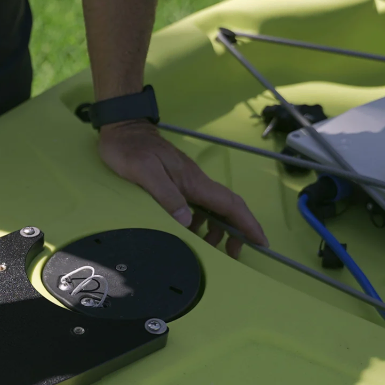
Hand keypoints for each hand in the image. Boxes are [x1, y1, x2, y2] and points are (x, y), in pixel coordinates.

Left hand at [98, 120, 267, 257]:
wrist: (122, 129)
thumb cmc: (130, 149)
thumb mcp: (144, 172)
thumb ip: (166, 195)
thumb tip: (188, 221)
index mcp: (193, 182)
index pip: (230, 204)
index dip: (248, 224)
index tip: (261, 241)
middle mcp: (195, 183)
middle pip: (226, 209)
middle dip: (237, 232)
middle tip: (234, 255)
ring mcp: (187, 183)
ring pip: (212, 210)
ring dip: (218, 230)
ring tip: (213, 250)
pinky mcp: (177, 184)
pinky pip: (197, 207)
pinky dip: (200, 223)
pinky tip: (192, 233)